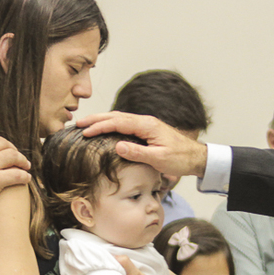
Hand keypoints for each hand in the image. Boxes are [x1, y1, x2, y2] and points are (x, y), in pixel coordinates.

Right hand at [76, 111, 207, 178]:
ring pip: (119, 118)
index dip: (100, 126)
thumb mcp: (159, 159)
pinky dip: (111, 125)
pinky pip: (124, 124)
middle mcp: (145, 121)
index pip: (118, 122)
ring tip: (86, 124)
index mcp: (147, 125)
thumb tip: (117, 146)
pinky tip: (104, 129)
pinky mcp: (146, 130)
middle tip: (78, 123)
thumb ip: (138, 152)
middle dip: (96, 119)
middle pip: (116, 116)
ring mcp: (146, 125)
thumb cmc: (180, 158)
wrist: (196, 157)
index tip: (85, 131)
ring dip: (102, 120)